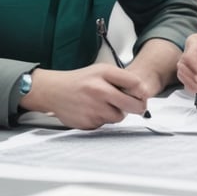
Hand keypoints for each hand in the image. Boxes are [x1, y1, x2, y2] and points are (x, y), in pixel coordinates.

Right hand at [21, 64, 154, 129]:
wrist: (54, 91)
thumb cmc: (80, 81)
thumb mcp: (101, 70)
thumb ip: (122, 78)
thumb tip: (142, 92)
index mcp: (104, 74)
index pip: (135, 83)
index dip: (142, 92)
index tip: (142, 95)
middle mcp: (99, 90)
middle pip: (133, 105)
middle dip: (138, 106)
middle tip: (137, 106)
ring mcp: (93, 108)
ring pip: (119, 117)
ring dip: (117, 113)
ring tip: (106, 105)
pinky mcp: (87, 123)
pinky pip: (105, 124)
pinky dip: (103, 119)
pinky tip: (94, 111)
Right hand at [177, 30, 196, 92]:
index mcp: (194, 42)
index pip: (189, 56)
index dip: (196, 69)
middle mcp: (186, 51)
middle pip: (182, 66)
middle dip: (193, 79)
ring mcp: (185, 62)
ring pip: (181, 75)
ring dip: (192, 84)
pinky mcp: (187, 71)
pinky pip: (185, 80)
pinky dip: (192, 87)